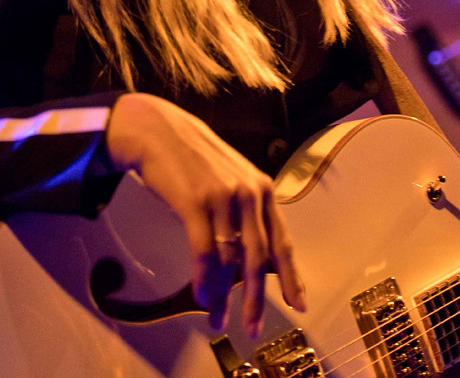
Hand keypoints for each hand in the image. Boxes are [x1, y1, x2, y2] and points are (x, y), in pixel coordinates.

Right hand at [106, 92, 305, 337]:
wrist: (159, 131)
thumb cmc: (194, 160)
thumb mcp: (232, 179)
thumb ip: (246, 212)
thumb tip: (252, 258)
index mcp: (262, 188)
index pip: (282, 240)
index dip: (292, 276)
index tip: (299, 304)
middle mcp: (249, 192)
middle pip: (259, 257)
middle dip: (256, 298)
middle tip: (253, 326)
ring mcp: (223, 197)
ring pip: (230, 260)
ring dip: (223, 295)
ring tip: (217, 317)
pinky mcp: (196, 202)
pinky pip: (204, 252)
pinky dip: (203, 279)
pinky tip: (201, 294)